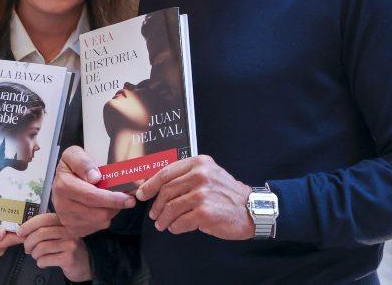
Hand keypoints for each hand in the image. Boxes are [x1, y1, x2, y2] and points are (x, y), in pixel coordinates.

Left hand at [19, 213, 90, 280]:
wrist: (85, 263)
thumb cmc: (67, 247)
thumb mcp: (59, 234)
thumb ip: (45, 229)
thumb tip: (23, 231)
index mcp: (64, 222)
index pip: (43, 219)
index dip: (28, 225)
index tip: (20, 232)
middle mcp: (69, 230)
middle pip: (40, 234)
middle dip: (28, 243)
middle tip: (28, 248)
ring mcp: (70, 244)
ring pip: (41, 248)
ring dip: (34, 254)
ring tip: (38, 256)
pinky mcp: (69, 258)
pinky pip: (45, 260)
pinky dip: (40, 263)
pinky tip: (45, 262)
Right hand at [51, 145, 135, 236]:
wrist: (61, 181)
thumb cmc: (71, 167)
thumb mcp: (73, 154)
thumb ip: (83, 162)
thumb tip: (94, 177)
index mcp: (64, 186)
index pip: (91, 196)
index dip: (112, 199)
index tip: (128, 197)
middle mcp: (63, 205)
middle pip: (98, 213)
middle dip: (116, 207)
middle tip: (129, 200)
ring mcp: (67, 219)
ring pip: (99, 222)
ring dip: (111, 212)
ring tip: (114, 201)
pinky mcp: (72, 228)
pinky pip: (95, 228)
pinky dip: (104, 219)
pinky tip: (103, 207)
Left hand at [135, 155, 254, 239]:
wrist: (250, 210)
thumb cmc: (227, 194)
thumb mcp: (209, 175)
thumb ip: (187, 176)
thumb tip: (157, 184)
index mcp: (199, 163)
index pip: (166, 172)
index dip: (150, 184)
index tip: (141, 194)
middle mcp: (200, 175)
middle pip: (166, 191)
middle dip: (156, 205)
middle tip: (154, 214)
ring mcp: (202, 194)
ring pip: (171, 208)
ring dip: (164, 219)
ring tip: (163, 224)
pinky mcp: (205, 212)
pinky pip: (180, 222)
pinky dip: (175, 227)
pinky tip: (177, 228)